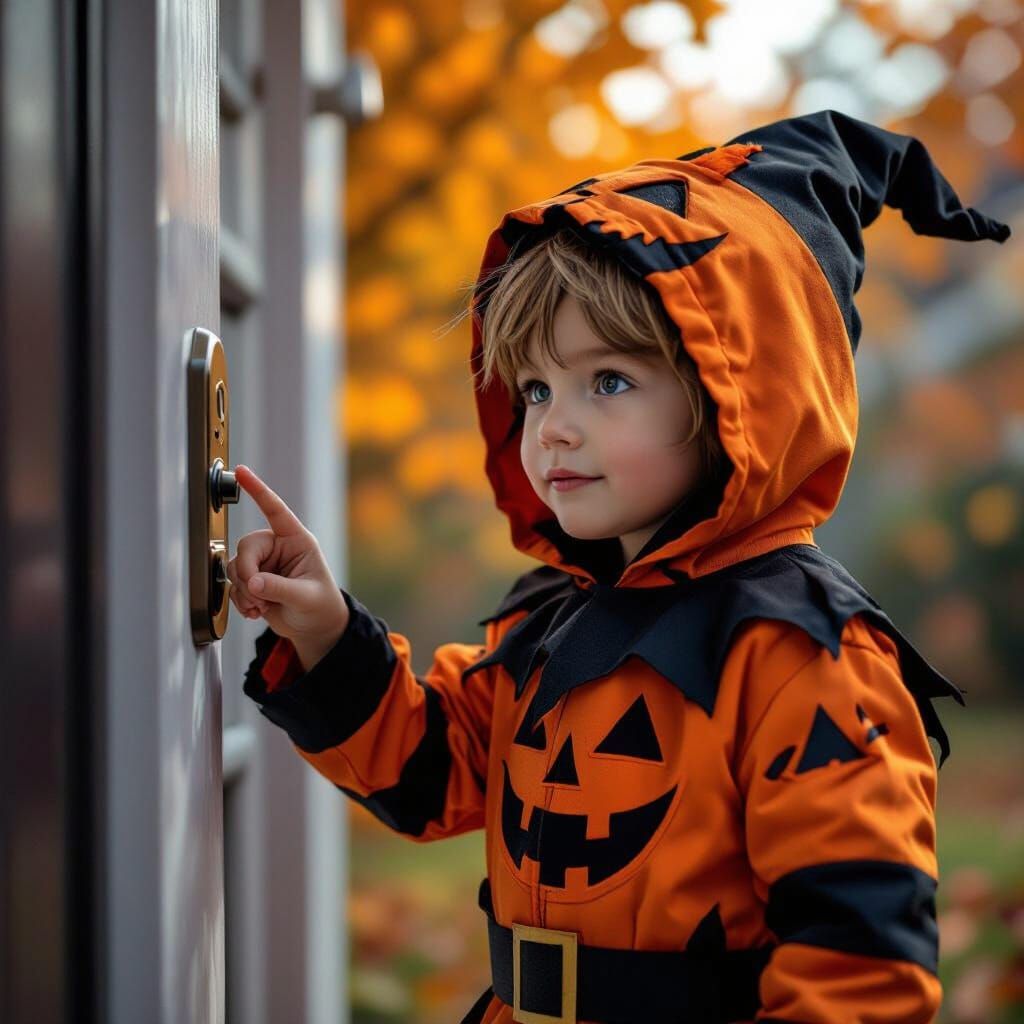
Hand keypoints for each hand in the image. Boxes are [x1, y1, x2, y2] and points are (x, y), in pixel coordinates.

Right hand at [227, 465, 348, 651]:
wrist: (314, 627)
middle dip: (246, 572)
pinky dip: (241, 601)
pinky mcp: (251, 582)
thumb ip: (279, 588)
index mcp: (296, 541)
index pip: (275, 510)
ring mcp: (262, 565)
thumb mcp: (305, 597)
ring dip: (244, 591)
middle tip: (256, 593)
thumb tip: (252, 583)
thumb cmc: (320, 605)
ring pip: (234, 567)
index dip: (258, 490)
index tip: (241, 472)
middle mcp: (277, 548)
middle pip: (246, 547)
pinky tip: (257, 611)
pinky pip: (233, 585)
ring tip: (262, 606)